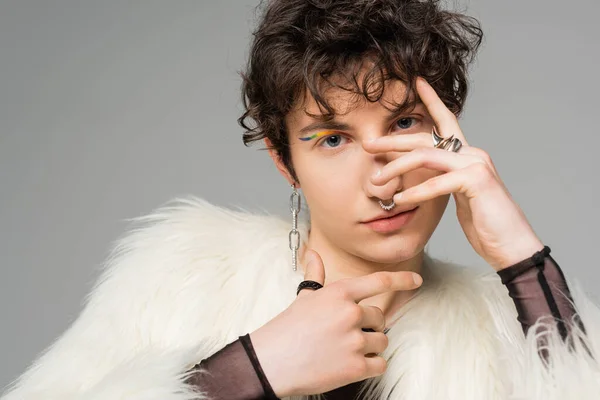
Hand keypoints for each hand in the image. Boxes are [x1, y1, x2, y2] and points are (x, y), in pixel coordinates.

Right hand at [249, 249, 422, 396]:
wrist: (272, 361)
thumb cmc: (287, 328)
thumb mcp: (303, 297)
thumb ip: (315, 275)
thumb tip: (313, 253)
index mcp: (339, 294)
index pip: (378, 282)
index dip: (400, 279)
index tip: (416, 280)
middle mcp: (350, 314)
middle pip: (380, 318)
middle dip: (369, 327)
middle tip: (345, 334)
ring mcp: (354, 341)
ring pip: (382, 342)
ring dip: (369, 347)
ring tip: (343, 350)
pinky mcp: (355, 367)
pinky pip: (380, 364)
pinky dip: (370, 366)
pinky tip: (351, 364)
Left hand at [362, 77, 543, 270]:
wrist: (512, 245)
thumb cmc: (485, 224)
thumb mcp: (457, 197)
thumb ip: (441, 180)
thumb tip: (415, 175)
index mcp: (467, 156)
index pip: (447, 121)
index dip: (432, 100)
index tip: (417, 82)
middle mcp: (472, 154)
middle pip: (425, 138)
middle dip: (393, 140)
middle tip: (368, 144)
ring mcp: (476, 165)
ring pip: (425, 156)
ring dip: (395, 167)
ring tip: (375, 181)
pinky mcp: (477, 181)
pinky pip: (437, 182)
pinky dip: (415, 192)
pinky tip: (400, 201)